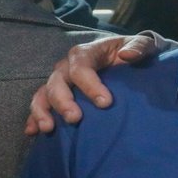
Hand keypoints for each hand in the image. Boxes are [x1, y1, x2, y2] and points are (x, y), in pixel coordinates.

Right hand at [25, 33, 163, 134]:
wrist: (130, 57)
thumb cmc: (136, 52)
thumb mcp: (144, 45)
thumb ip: (139, 47)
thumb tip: (127, 55)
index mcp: (87, 52)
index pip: (81, 66)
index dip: (90, 84)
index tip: (105, 103)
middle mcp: (69, 66)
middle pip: (58, 81)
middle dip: (64, 101)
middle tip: (75, 119)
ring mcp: (61, 80)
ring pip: (44, 93)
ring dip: (42, 111)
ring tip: (48, 128)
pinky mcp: (59, 94)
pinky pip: (41, 104)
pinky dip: (34, 118)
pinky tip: (34, 132)